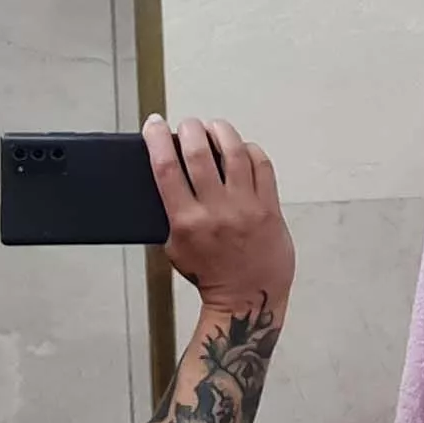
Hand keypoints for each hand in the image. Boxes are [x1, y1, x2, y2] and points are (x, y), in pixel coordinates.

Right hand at [145, 116, 293, 318]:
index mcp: (186, 222)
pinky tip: (241, 148)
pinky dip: (248, 149)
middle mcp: (216, 211)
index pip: (166, 168)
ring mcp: (245, 207)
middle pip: (198, 152)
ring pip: (234, 151)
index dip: (157, 139)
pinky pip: (261, 165)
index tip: (154, 125)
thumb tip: (169, 175)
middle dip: (189, 129)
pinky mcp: (269, 207)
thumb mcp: (176, 248)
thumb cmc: (210, 274)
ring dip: (220, 131)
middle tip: (187, 125)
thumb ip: (172, 215)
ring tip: (214, 127)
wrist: (247, 297)